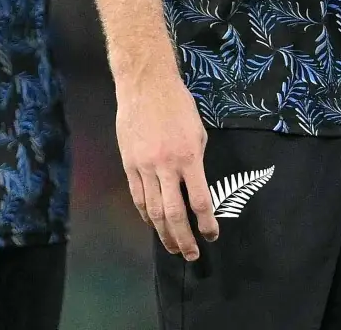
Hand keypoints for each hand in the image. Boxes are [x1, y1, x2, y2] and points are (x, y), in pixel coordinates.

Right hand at [115, 70, 217, 259]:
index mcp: (189, 158)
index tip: (212, 235)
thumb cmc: (177, 104)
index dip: (207, 223)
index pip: (199, 201)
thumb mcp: (197, 132)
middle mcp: (166, 166)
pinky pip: (137, 196)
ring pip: (152, 210)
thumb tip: (193, 186)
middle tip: (191, 254)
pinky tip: (152, 224)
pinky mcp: (128, 163)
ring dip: (163, 232)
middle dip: (183, 238)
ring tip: (172, 247)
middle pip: (174, 213)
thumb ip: (195, 161)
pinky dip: (145, 214)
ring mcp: (144, 166)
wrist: (144, 85)